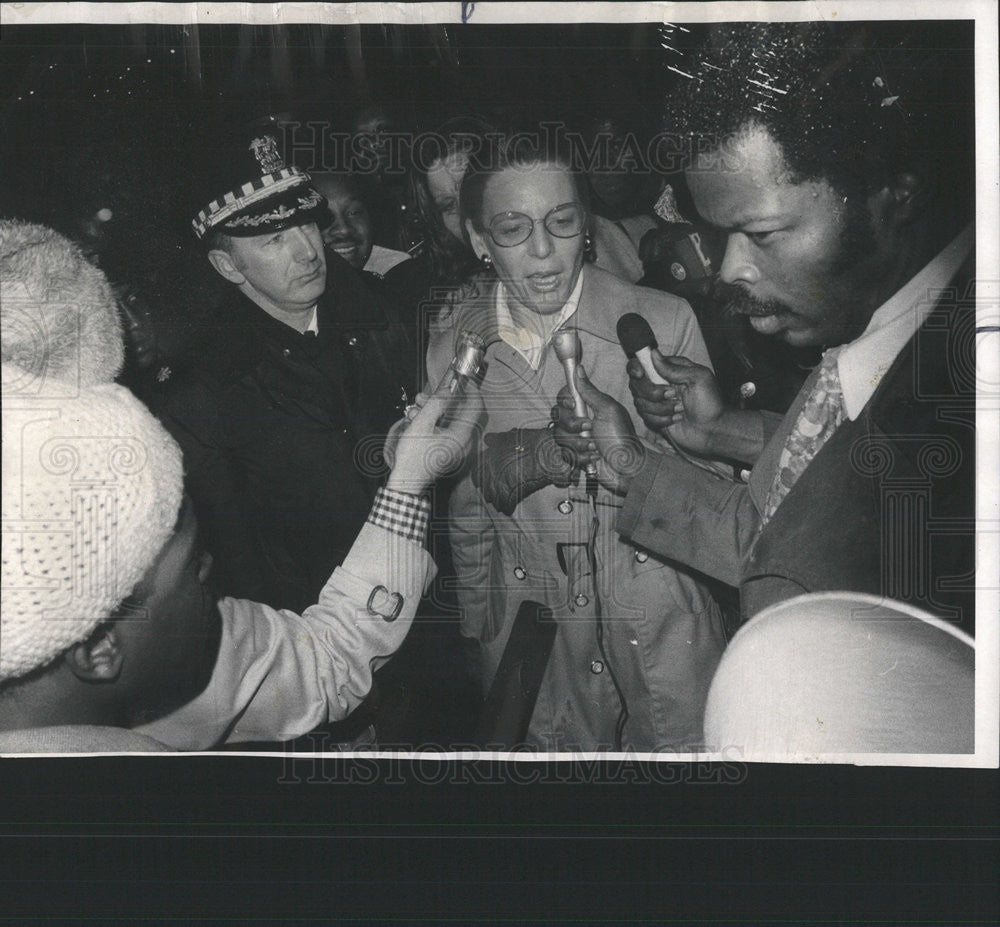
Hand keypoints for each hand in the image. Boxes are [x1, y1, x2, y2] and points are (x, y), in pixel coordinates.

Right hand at [386, 381, 482, 494]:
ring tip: (414, 408)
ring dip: (433, 411)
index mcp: (462, 436)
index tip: (464, 380)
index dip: (471, 390)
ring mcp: (457, 448)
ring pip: (450, 420)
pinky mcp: (448, 450)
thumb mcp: (422, 423)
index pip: (475, 407)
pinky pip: (445, 430)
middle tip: (425, 395)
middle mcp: (464, 442)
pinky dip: (433, 422)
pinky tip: (416, 419)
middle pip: (459, 413)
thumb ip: (437, 403)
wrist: (406, 481)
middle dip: (441, 401)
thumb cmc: (413, 457)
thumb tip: (448, 389)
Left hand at [472, 426, 574, 515]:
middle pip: (485, 487)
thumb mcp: (512, 435)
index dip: (480, 477)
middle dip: (488, 489)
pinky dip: (507, 507)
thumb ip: (497, 439)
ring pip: (494, 497)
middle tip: (492, 491)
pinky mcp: (514, 493)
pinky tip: (508, 508)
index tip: (482, 479)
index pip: (477, 472)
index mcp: (490, 457)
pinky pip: (506, 505)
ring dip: (497, 499)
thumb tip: (489, 439)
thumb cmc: (534, 443)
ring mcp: (502, 483)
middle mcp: (493, 471)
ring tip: (500, 501)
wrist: (549, 453)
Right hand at [551, 365, 643, 493]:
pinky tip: (594, 457)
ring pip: (559, 436)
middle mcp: (579, 420)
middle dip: (573, 425)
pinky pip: (564, 453)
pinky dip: (580, 457)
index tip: (573, 404)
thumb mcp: (608, 410)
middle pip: (558, 416)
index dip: (565, 400)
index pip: (564, 396)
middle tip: (590, 428)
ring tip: (595, 447)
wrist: (627, 467)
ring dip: (579, 443)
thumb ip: (590, 391)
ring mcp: (576, 438)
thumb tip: (579, 369)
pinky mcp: (574, 455)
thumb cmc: (622, 437)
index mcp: (587, 406)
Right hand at [628, 353, 764, 462]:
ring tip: (679, 410)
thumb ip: (674, 367)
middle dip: (652, 392)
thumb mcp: (698, 378)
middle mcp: (659, 384)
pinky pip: (645, 417)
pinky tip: (676, 419)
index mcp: (669, 371)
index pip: (642, 363)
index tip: (641, 375)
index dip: (636, 368)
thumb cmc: (710, 403)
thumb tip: (653, 354)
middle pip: (636, 384)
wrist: (712, 430)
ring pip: (639, 402)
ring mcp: (656, 402)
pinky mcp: (654, 418)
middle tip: (673, 395)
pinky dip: (661, 419)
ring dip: (661, 408)